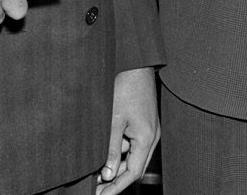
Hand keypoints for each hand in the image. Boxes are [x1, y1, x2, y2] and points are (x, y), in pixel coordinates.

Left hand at [96, 67, 158, 194]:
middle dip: (115, 180)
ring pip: (133, 156)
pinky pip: (133, 144)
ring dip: (116, 165)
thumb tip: (107, 174)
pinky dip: (119, 151)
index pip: (133, 174)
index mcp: (147, 138)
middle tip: (96, 188)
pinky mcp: (144, 123)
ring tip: (95, 170)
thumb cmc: (126, 87)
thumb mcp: (113, 121)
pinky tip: (105, 151)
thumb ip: (111, 149)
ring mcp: (149, 129)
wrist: (135, 63)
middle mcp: (151, 136)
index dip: (116, 188)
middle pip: (135, 168)